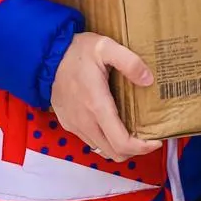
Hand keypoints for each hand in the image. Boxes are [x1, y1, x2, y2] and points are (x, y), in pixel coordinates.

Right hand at [49, 33, 162, 162]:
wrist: (46, 55)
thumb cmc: (76, 51)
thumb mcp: (106, 46)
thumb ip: (129, 62)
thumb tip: (148, 79)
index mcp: (97, 106)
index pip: (122, 143)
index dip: (142, 148)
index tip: (155, 140)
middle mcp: (85, 122)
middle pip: (115, 153)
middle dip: (135, 150)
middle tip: (147, 136)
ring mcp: (75, 125)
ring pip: (102, 149)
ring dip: (119, 146)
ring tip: (132, 131)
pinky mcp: (69, 124)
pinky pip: (91, 141)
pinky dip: (105, 140)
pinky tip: (112, 124)